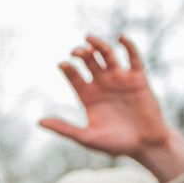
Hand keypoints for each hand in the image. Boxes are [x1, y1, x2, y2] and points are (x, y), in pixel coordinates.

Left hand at [38, 34, 183, 182]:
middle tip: (76, 52)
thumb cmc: (115, 144)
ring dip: (98, 45)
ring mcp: (119, 79)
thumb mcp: (86, 137)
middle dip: (81, 53)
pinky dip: (127, 45)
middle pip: (88, 61)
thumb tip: (39, 121)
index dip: (68, 68)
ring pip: (107, 55)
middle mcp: (102, 84)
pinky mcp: (137, 77)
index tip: (63, 65)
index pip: (74, 76)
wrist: (145, 145)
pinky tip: (119, 37)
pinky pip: (132, 57)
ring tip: (89, 39)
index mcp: (88, 96)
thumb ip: (64, 128)